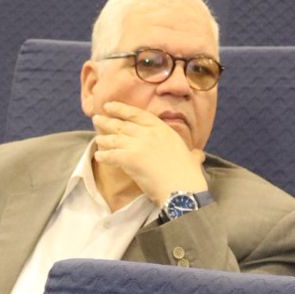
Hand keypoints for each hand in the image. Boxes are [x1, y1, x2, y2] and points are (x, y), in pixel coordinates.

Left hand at [91, 101, 207, 204]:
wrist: (183, 187)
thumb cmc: (188, 175)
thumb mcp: (191, 157)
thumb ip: (191, 153)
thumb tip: (197, 155)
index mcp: (163, 129)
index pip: (137, 114)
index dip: (121, 109)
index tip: (110, 106)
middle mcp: (149, 133)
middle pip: (123, 125)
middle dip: (108, 121)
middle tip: (96, 118)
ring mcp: (139, 144)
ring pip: (115, 139)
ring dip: (104, 139)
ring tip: (96, 138)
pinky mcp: (130, 158)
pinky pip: (112, 155)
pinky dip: (104, 155)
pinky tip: (99, 156)